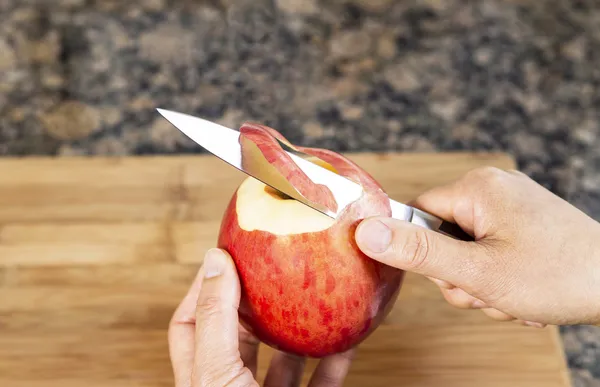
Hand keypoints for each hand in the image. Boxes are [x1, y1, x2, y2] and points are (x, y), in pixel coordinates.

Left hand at [168, 248, 353, 386]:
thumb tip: (215, 260)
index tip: (227, 253)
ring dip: (300, 326)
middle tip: (276, 266)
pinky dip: (336, 358)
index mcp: (202, 377)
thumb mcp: (217, 373)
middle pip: (239, 333)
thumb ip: (216, 320)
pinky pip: (323, 380)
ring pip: (283, 357)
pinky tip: (347, 337)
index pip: (190, 322)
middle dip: (257, 299)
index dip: (204, 286)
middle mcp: (232, 386)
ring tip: (314, 294)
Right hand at [354, 167, 599, 326]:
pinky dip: (500, 278)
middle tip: (489, 289)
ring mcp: (512, 205)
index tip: (452, 274)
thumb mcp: (477, 271)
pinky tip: (524, 291)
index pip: (417, 214)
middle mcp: (493, 188)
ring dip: (482, 283)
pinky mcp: (525, 223)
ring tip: (512, 294)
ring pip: (467, 251)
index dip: (424, 252)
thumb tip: (365, 232)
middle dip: (460, 275)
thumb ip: (418, 252)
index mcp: (477, 187)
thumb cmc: (555, 276)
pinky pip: (491, 251)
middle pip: (442, 237)